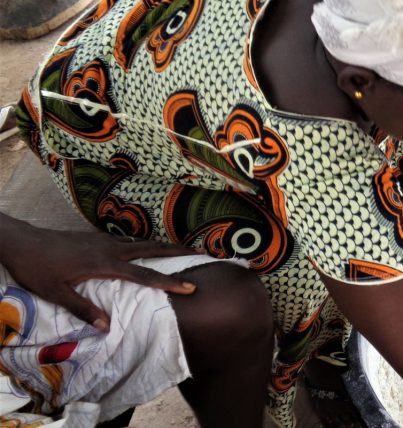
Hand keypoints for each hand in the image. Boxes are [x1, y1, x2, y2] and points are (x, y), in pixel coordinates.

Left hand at [1, 214, 199, 331]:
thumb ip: (83, 309)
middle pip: (152, 248)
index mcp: (104, 263)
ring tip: (183, 250)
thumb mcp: (56, 293)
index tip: (191, 287)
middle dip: (178, 251)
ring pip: (142, 241)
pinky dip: (145, 244)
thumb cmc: (38, 269)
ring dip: (164, 246)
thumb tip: (109, 327)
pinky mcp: (97, 238)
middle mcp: (110, 248)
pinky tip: (146, 249)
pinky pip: (129, 240)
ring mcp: (104, 240)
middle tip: (203, 252)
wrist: (21, 242)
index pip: (144, 275)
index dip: (168, 282)